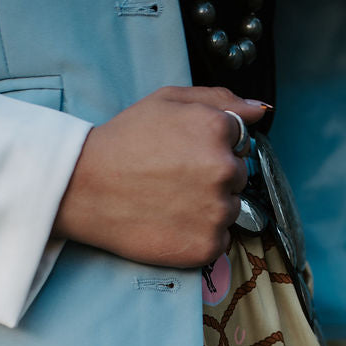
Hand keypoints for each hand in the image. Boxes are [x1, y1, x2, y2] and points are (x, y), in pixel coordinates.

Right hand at [52, 85, 268, 267]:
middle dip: (215, 178)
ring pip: (231, 210)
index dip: (214, 148)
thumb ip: (219, 99)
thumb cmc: (124, 141)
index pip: (241, 141)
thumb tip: (259, 110)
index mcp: (217, 128)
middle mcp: (223, 169)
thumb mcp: (167, 101)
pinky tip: (174, 223)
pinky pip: (221, 241)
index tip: (186, 154)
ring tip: (172, 202)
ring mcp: (217, 211)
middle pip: (238, 178)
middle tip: (175, 179)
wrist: (86, 188)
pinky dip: (202, 236)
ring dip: (210, 208)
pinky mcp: (207, 246)